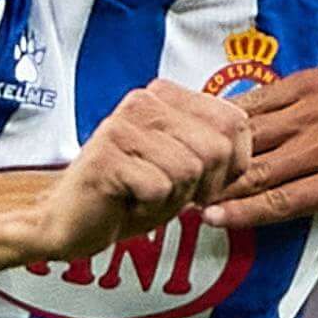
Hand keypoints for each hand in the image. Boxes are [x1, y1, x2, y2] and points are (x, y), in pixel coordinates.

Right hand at [32, 82, 250, 266]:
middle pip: (216, 148)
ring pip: (189, 169)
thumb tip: (246, 146)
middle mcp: (143, 101)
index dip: (232, 165)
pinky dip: (149, 208)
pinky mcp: (106, 156)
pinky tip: (126, 201)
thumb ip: (217, 147)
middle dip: (203, 185)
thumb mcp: (185, 167)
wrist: (71, 220)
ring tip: (143, 195)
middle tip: (168, 192)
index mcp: (165, 96)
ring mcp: (122, 126)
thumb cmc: (130, 194)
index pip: (235, 122)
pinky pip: (158, 188)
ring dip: (172, 198)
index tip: (202, 180)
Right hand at [207, 51, 317, 229]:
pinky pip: (261, 100)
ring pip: (254, 133)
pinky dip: (234, 115)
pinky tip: (211, 126)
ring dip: (220, 151)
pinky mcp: (310, 81)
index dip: (242, 212)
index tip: (208, 220)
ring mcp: (317, 108)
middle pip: (260, 169)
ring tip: (191, 164)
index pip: (283, 201)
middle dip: (219, 185)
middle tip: (183, 196)